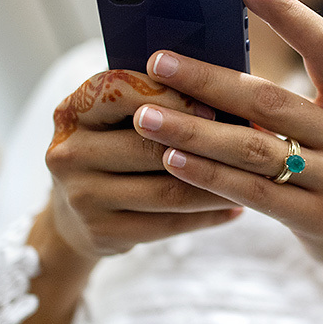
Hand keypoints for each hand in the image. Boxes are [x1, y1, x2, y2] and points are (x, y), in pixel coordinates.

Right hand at [44, 69, 241, 259]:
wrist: (72, 214)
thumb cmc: (112, 150)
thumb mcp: (115, 120)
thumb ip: (154, 101)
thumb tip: (226, 91)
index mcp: (73, 111)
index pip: (120, 91)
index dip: (170, 97)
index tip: (215, 107)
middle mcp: (69, 152)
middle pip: (149, 147)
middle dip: (205, 146)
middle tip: (249, 147)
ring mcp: (82, 197)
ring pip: (165, 191)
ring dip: (217, 186)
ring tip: (253, 179)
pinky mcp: (101, 232)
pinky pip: (167, 224)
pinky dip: (206, 216)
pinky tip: (235, 208)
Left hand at [133, 0, 322, 303]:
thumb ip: (290, 104)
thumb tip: (210, 71)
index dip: (287, 11)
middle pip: (269, 100)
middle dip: (207, 79)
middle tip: (157, 62)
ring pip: (251, 147)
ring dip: (193, 130)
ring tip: (146, 116)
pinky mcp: (315, 217)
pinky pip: (250, 191)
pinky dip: (207, 174)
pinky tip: (172, 159)